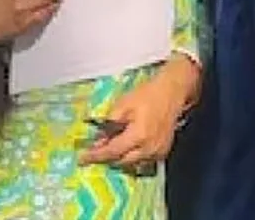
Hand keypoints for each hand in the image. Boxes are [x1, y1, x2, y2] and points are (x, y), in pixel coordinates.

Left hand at [79, 58, 197, 169]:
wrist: (172, 91)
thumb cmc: (148, 94)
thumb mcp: (124, 104)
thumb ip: (109, 124)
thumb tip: (99, 140)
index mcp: (138, 135)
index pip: (112, 151)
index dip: (95, 156)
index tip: (82, 159)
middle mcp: (149, 148)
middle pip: (121, 161)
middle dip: (107, 157)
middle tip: (96, 149)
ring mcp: (157, 151)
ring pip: (132, 163)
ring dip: (120, 157)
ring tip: (113, 144)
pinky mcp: (163, 150)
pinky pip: (143, 160)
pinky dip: (132, 156)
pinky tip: (128, 145)